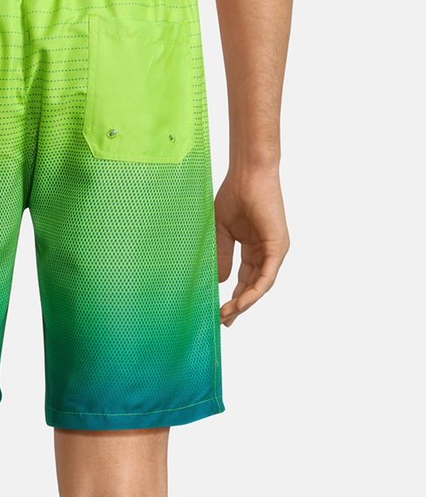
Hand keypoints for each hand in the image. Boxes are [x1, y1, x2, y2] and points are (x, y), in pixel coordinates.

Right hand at [214, 167, 289, 326]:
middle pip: (253, 287)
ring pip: (260, 286)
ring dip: (244, 303)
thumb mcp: (222, 233)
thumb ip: (222, 257)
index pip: (245, 280)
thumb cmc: (235, 195)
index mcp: (255, 248)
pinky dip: (254, 292)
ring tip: (228, 316)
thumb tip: (220, 282)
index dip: (233, 297)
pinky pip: (266, 277)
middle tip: (224, 322)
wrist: (247, 174)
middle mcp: (267, 252)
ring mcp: (274, 251)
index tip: (219, 312)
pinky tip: (241, 304)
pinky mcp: (277, 247)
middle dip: (238, 306)